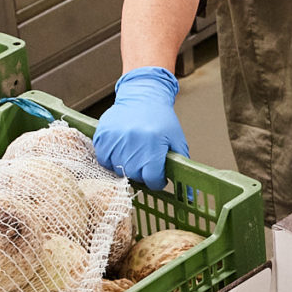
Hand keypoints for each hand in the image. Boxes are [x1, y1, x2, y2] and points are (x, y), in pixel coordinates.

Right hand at [94, 66, 187, 189]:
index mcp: (153, 145)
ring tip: (134, 152)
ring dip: (126, 166)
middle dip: (142, 173)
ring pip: (117, 170)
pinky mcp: (102, 135)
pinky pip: (103, 159)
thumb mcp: (177, 141)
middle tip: (146, 160)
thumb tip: (189, 195)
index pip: (152, 179)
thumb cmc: (161, 119)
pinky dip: (111, 159)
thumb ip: (181, 167)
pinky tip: (121, 149)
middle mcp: (133, 143)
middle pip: (135, 176)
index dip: (157, 180)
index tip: (158, 175)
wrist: (142, 95)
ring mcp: (115, 140)